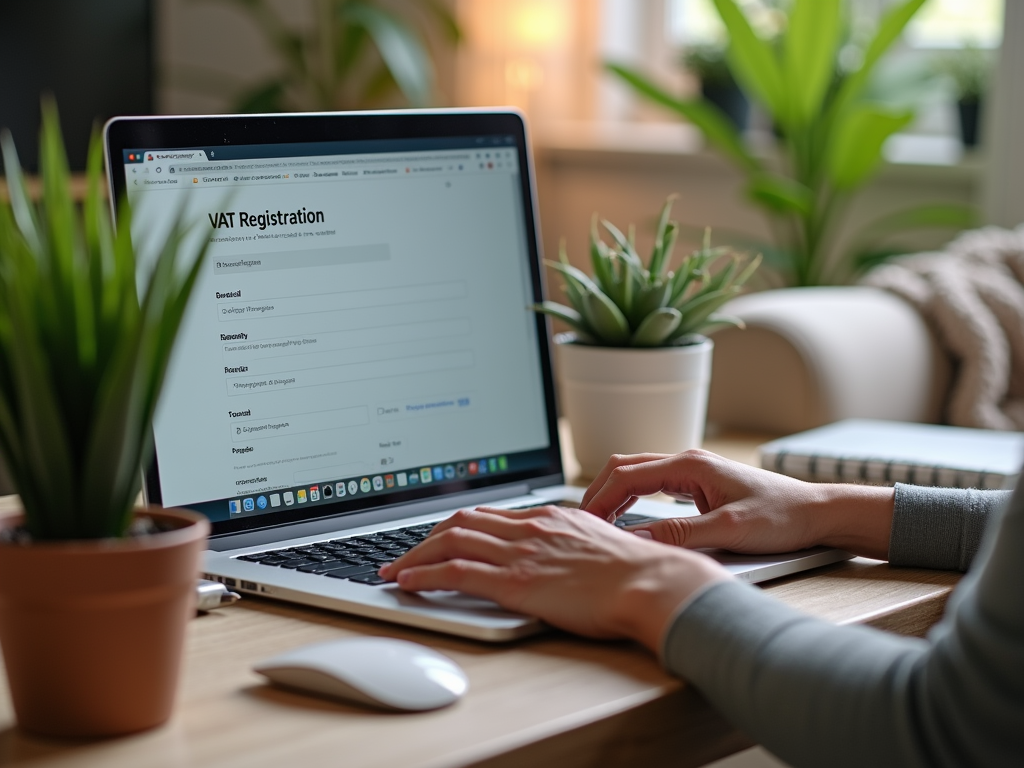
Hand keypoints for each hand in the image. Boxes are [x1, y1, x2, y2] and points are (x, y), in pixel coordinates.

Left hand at [379, 505, 730, 652]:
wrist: (654, 583)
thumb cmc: (638, 573)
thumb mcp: (599, 546)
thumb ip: (571, 546)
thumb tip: (561, 559)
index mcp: (548, 518)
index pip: (487, 515)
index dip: (454, 526)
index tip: (437, 538)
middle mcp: (529, 528)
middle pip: (460, 521)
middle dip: (425, 538)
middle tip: (404, 554)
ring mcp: (521, 553)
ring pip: (451, 542)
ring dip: (415, 556)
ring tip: (393, 571)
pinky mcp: (516, 582)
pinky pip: (458, 571)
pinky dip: (426, 574)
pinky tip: (408, 583)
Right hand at [581, 450, 894, 559]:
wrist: (817, 513)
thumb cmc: (782, 517)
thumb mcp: (729, 531)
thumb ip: (681, 535)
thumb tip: (636, 542)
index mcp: (690, 465)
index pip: (627, 475)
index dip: (600, 499)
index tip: (583, 523)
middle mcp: (687, 461)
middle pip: (624, 467)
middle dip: (598, 493)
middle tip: (581, 524)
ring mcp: (692, 470)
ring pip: (636, 473)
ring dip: (612, 494)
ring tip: (596, 523)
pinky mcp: (697, 483)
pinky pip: (651, 484)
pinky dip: (629, 498)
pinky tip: (625, 519)